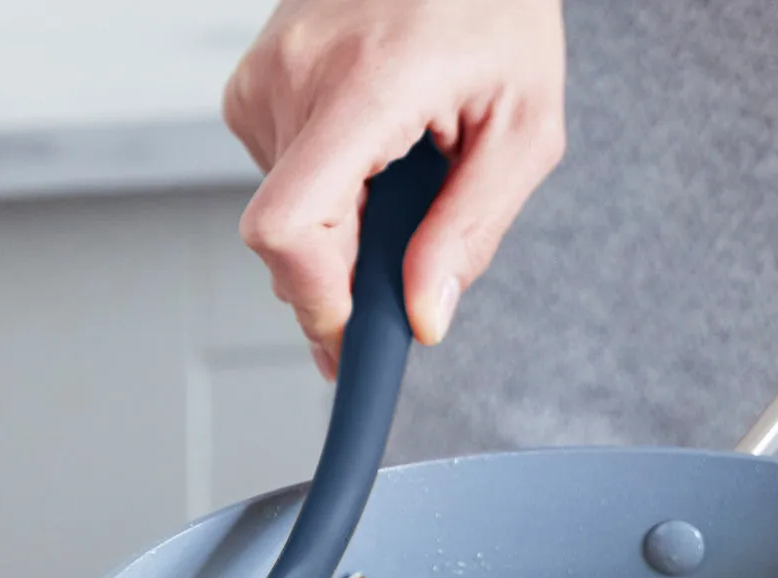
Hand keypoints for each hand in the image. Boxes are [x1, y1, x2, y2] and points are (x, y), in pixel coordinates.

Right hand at [223, 0, 565, 378]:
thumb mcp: (523, 130)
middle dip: (346, 274)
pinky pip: (283, 181)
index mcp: (366, 85)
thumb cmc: (498, 8)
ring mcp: (264, 75)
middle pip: (290, 242)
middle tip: (409, 249)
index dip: (315, 305)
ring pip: (287, 217)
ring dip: (347, 226)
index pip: (290, 229)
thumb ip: (469, 234)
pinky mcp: (254, 84)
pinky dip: (331, 192)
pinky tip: (374, 149)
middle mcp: (294, 76)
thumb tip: (423, 318)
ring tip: (403, 165)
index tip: (349, 343)